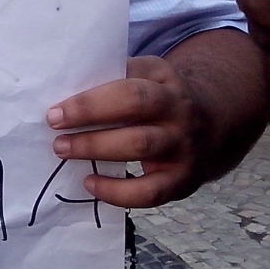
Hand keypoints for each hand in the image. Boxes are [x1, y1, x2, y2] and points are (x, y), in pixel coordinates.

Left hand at [47, 57, 215, 207]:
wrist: (213, 126)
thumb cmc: (160, 99)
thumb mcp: (147, 76)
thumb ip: (115, 77)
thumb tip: (65, 89)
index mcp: (164, 81)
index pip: (128, 89)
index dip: (90, 102)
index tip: (56, 113)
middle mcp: (178, 111)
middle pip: (136, 113)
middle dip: (91, 122)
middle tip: (56, 135)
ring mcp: (183, 146)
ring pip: (141, 147)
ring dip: (97, 151)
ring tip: (65, 152)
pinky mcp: (183, 180)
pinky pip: (149, 192)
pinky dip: (117, 192)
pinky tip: (91, 183)